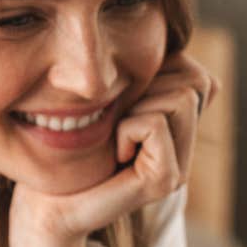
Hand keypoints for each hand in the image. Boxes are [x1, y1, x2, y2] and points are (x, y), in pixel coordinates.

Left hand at [7, 50, 215, 246]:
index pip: (199, 75)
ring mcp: (180, 168)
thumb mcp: (113, 98)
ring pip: (182, 98)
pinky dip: (127, 129)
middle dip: (147, 88)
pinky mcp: (165, 180)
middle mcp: (186, 150)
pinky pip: (155, 124)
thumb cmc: (68, 146)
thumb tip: (174, 45)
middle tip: (117, 122)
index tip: (123, 103)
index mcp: (179, 129)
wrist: (47, 201)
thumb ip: (145, 75)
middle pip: (196, 81)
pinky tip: (114, 154)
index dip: (158, 72)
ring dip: (136, 108)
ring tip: (116, 137)